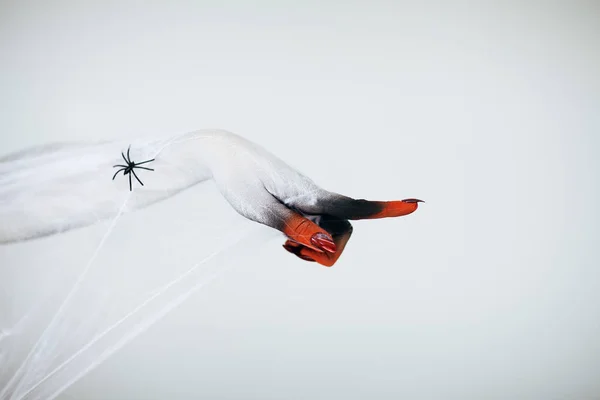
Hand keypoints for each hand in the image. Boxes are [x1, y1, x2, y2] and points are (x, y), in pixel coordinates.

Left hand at [207, 132, 423, 266]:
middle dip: (330, 247)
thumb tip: (327, 245)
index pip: (352, 206)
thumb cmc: (239, 180)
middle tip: (292, 251)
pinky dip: (306, 236)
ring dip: (316, 243)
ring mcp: (307, 196)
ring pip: (329, 227)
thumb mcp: (262, 209)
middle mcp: (313, 194)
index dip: (383, 210)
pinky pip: (314, 222)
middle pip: (343, 226)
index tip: (413, 205)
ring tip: (285, 244)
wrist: (222, 155)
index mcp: (308, 193)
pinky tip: (286, 236)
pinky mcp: (298, 200)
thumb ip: (295, 227)